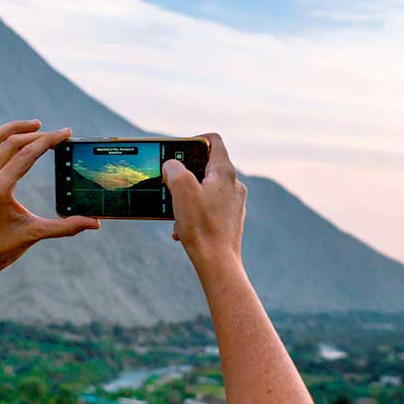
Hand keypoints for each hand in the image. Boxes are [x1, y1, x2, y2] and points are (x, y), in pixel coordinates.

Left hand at [0, 120, 98, 285]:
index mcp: (0, 187)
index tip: (66, 133)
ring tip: (34, 124)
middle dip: (36, 133)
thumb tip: (95, 223)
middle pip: (11, 142)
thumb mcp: (35, 234)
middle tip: (56, 134)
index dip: (49, 140)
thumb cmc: (2, 248)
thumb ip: (66, 227)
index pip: (27, 154)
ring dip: (12, 128)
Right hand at [161, 132, 246, 272]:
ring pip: (205, 190)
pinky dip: (194, 214)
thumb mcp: (181, 190)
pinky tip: (181, 229)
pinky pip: (209, 209)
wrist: (218, 263)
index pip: (212, 141)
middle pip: (206, 166)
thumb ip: (174, 169)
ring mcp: (234, 203)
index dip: (193, 140)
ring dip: (187, 198)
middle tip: (169, 184)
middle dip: (185, 174)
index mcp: (225, 172)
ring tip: (175, 212)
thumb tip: (171, 165)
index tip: (178, 151)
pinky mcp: (230, 220)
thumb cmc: (201, 226)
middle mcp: (234, 185)